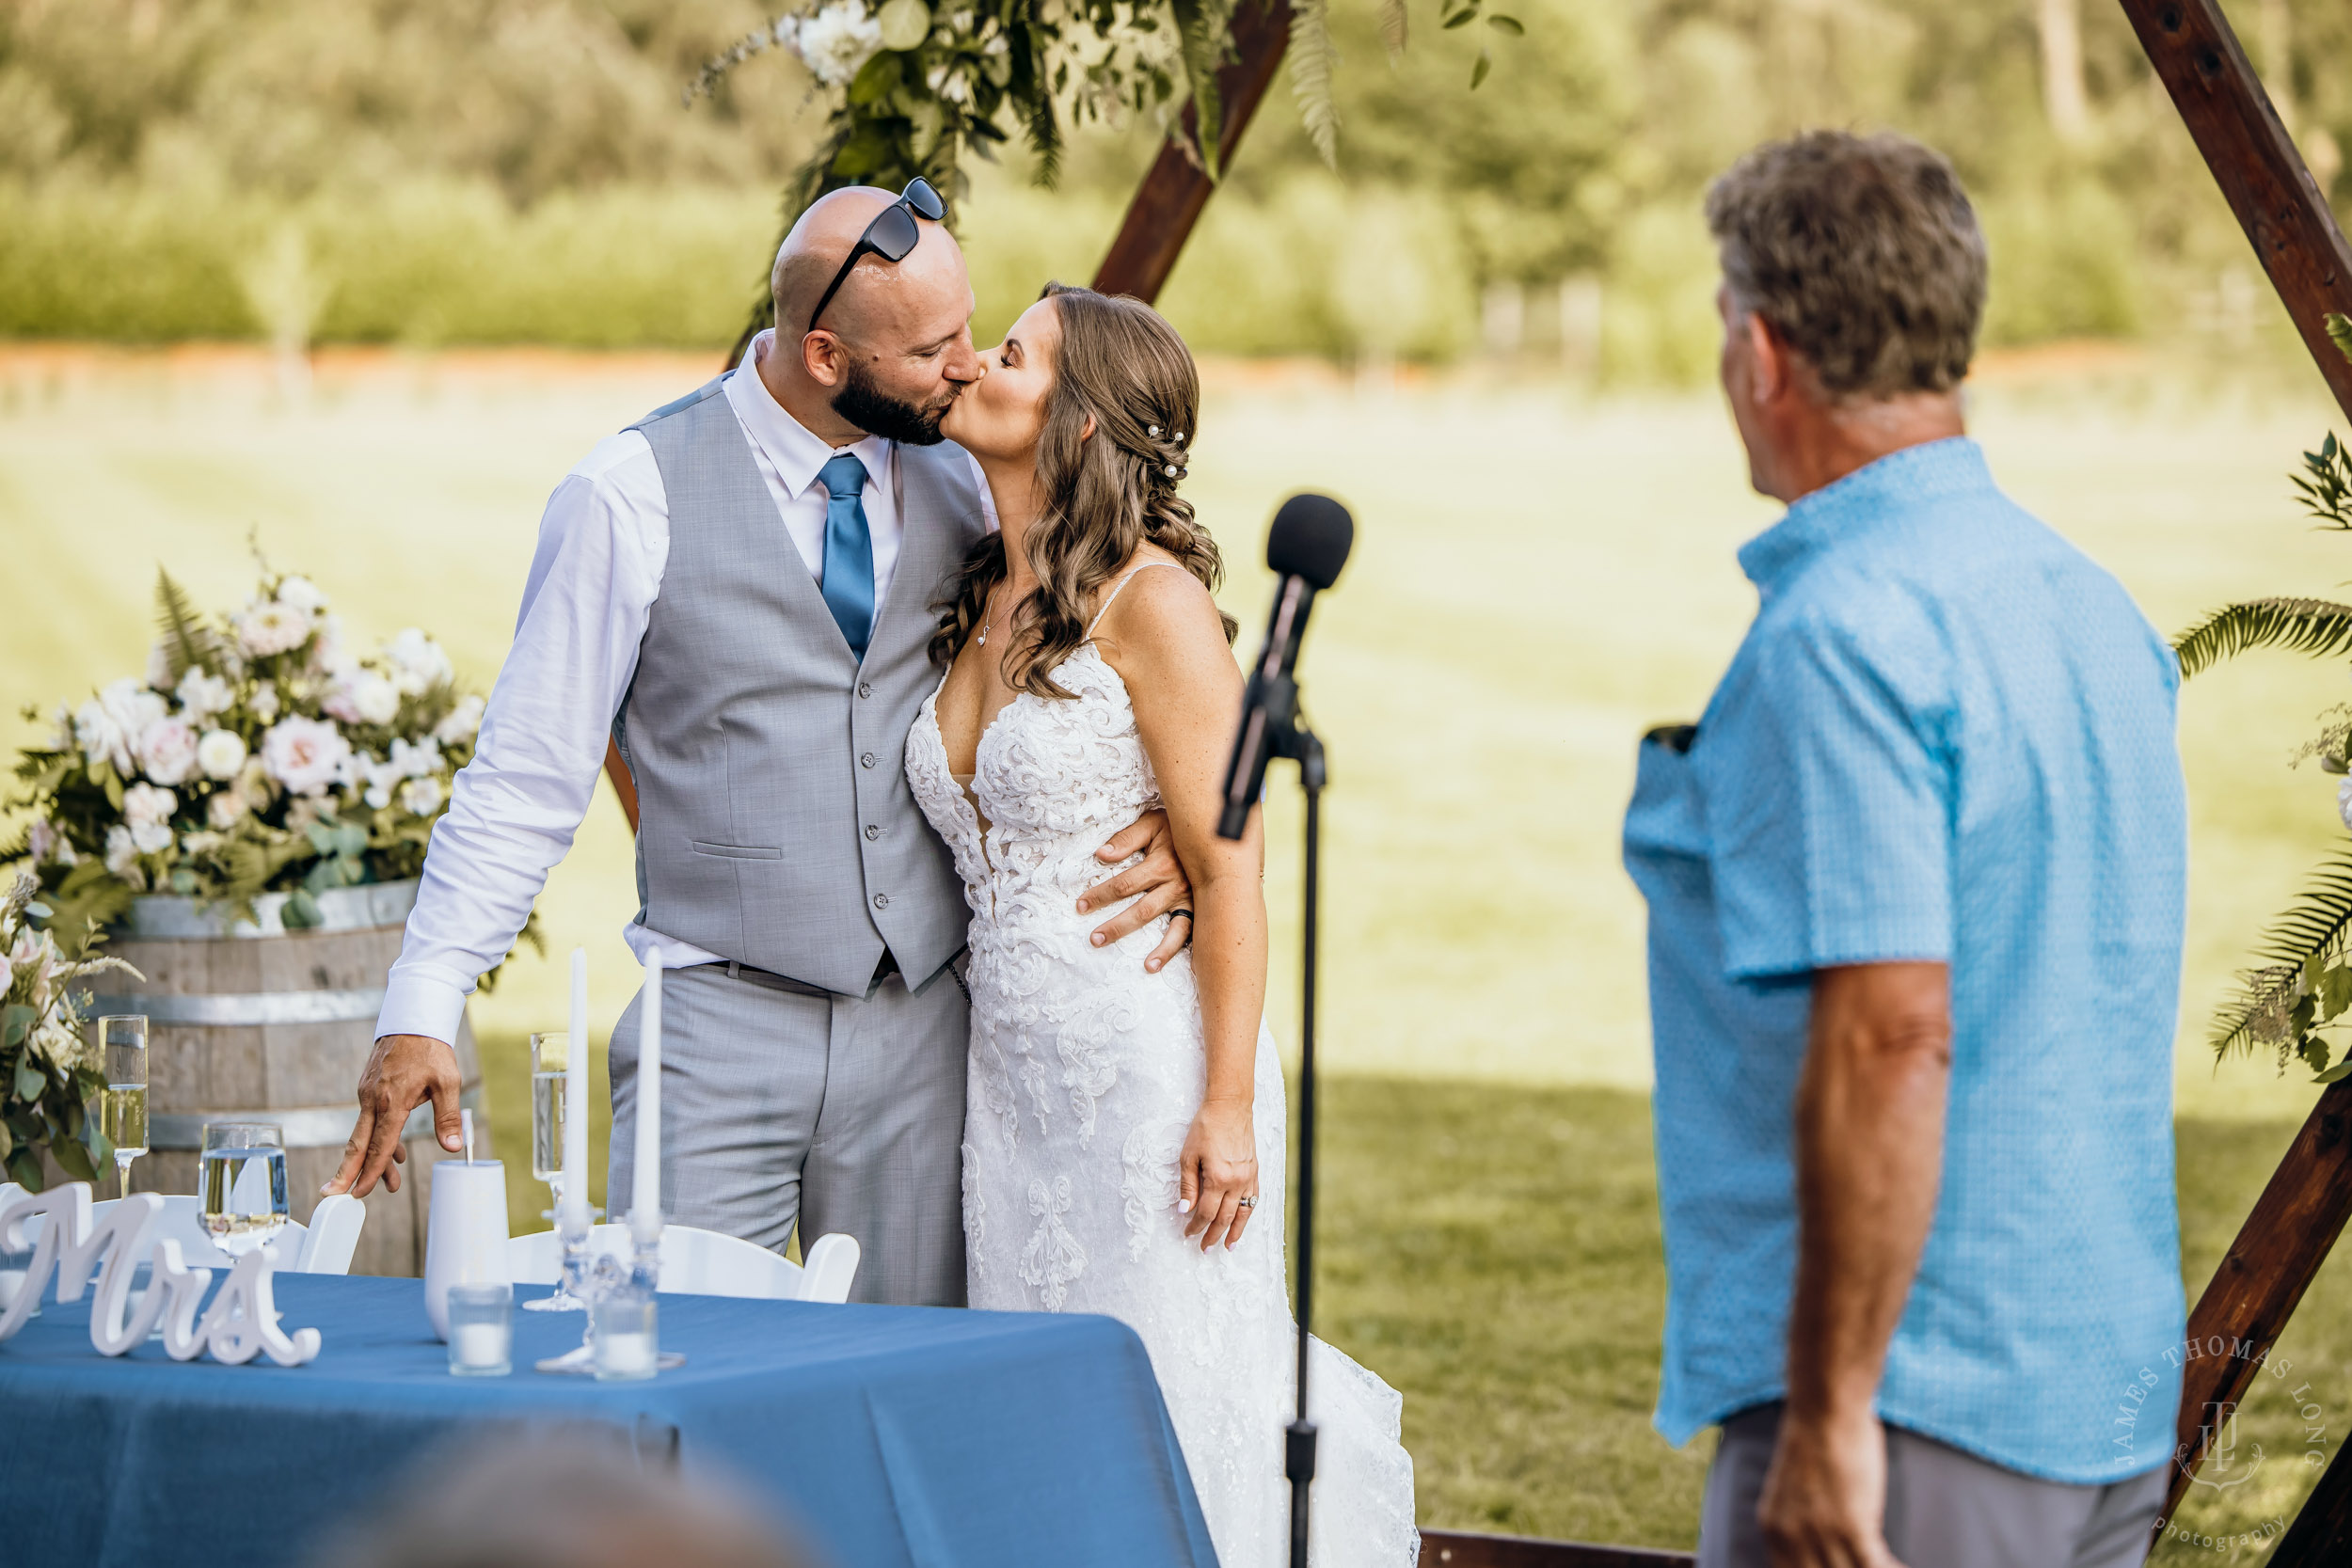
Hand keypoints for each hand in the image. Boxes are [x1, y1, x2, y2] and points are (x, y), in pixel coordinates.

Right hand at [323, 1033, 462, 1198]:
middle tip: (336, 1197)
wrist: (411, 1020)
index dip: (370, 1172)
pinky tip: (395, 1151)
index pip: (379, 1145)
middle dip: (349, 1173)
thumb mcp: (448, 1082)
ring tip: (390, 1183)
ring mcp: (367, 1094)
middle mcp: (373, 1100)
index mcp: (392, 1101)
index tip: (359, 1193)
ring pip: (365, 1134)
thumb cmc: (431, 1050)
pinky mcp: (368, 1088)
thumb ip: (448, 1117)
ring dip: (374, 1159)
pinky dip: (379, 1138)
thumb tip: (453, 1146)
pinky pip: (370, 1120)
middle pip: (358, 1144)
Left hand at [1078, 808, 1193, 972]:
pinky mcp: (1198, 909)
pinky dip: (1172, 951)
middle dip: (1116, 926)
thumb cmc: (1177, 827)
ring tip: (1140, 964)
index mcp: (1161, 864)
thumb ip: (1127, 838)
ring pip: (1167, 928)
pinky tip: (1155, 965)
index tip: (1081, 905)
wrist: (1217, 832)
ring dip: (1155, 948)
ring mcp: (1189, 900)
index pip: (1123, 884)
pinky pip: (1187, 933)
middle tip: (1094, 939)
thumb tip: (1102, 854)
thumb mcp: (1152, 823)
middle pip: (1141, 911)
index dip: (1100, 895)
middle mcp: (1176, 885)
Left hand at [1177, 1097, 1258, 1250]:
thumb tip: (1185, 1210)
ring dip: (1235, 1231)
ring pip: (1243, 1212)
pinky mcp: (1254, 1171)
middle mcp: (1236, 1181)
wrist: (1230, 1107)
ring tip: (1229, 1246)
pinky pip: (1253, 1198)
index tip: (1188, 1233)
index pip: (1206, 1212)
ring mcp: (1248, 1177)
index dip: (1195, 1226)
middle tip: (1205, 1248)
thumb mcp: (1188, 1155)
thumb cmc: (1205, 1127)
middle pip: (1224, 1217)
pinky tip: (1242, 1220)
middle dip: (1213, 1235)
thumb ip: (1188, 1185)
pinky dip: (1248, 1213)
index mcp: (1218, 1178)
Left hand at [1757, 1406, 1903, 1567]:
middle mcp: (1791, 1537)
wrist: (1824, 1406)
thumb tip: (1823, 1548)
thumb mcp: (1792, 1490)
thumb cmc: (1816, 1438)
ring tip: (1892, 1566)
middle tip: (1863, 1563)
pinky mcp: (1851, 1528)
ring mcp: (1820, 1535)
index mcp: (1773, 1529)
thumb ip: (1801, 1523)